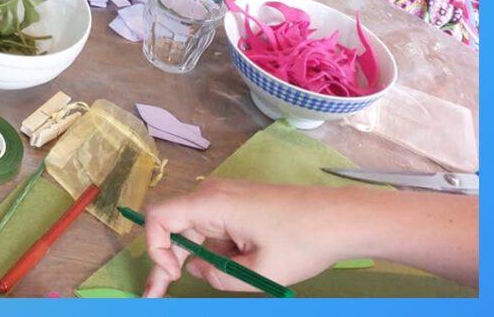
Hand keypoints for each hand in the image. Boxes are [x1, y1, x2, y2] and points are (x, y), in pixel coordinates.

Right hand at [143, 179, 353, 296]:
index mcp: (212, 204)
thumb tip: (198, 270)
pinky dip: (218, 253)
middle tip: (155, 298)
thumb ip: (220, 278)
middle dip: (166, 263)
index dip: (156, 246)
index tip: (175, 275)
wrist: (338, 218)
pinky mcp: (238, 206)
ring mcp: (226, 199)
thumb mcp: (259, 272)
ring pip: (197, 232)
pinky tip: (242, 269)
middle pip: (175, 227)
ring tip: (224, 281)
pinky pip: (216, 230)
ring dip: (198, 260)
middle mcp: (212, 196)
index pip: (160, 216)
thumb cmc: (302, 242)